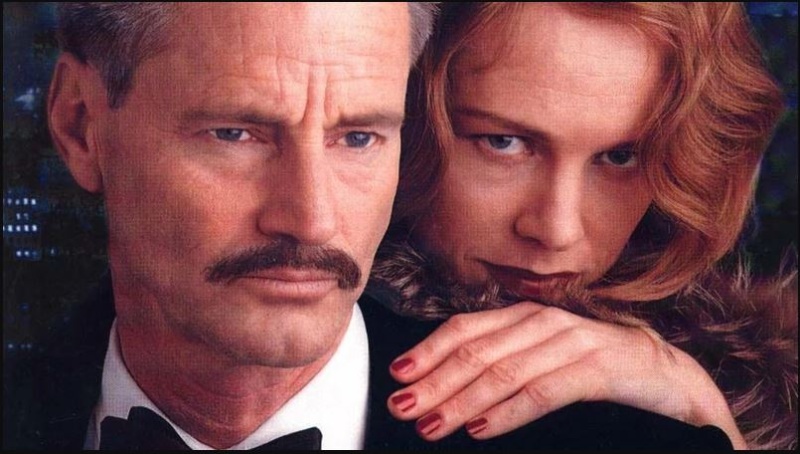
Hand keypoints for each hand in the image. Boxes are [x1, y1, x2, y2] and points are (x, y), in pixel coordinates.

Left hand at [386, 302, 746, 448]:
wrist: (667, 378)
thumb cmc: (597, 370)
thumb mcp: (541, 360)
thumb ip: (502, 364)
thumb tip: (450, 388)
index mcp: (525, 317)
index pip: (465, 330)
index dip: (429, 352)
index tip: (397, 375)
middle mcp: (544, 322)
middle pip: (477, 352)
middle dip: (435, 381)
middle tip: (402, 406)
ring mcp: (572, 342)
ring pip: (505, 371)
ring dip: (463, 401)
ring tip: (433, 424)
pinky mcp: (599, 368)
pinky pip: (545, 390)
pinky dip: (510, 411)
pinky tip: (482, 429)